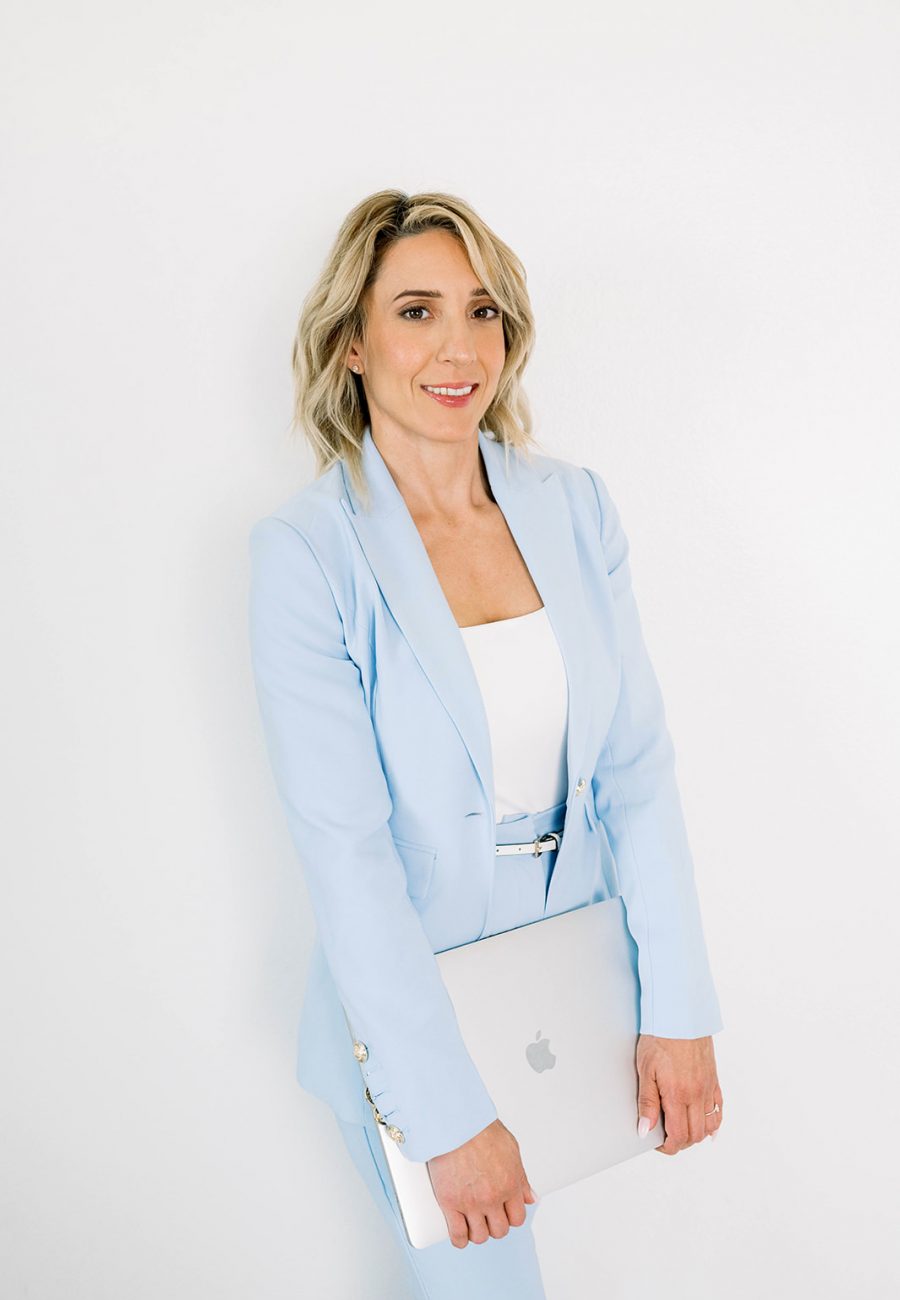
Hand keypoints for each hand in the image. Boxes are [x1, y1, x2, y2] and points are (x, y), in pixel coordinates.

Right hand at [426, 1118, 537, 1248]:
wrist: (455, 1121)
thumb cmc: (481, 1129)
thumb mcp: (511, 1149)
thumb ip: (522, 1177)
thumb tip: (531, 1198)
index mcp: (510, 1184)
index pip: (517, 1218)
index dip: (510, 1218)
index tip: (503, 1214)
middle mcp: (493, 1197)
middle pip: (499, 1230)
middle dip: (494, 1226)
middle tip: (486, 1217)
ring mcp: (471, 1202)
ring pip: (480, 1236)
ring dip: (477, 1234)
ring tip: (471, 1224)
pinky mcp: (450, 1202)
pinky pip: (457, 1234)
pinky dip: (460, 1240)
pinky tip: (459, 1236)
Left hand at [636, 1033, 722, 1154]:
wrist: (680, 1013)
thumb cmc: (661, 1036)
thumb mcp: (646, 1069)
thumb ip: (647, 1102)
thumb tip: (645, 1130)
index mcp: (678, 1095)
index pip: (678, 1136)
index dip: (667, 1146)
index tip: (656, 1142)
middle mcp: (697, 1095)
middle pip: (694, 1135)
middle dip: (679, 1143)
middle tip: (665, 1137)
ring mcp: (708, 1088)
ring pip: (709, 1126)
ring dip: (696, 1134)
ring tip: (681, 1130)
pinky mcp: (714, 1079)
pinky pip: (719, 1109)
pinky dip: (714, 1122)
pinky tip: (707, 1127)